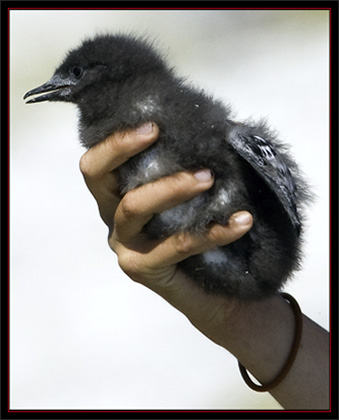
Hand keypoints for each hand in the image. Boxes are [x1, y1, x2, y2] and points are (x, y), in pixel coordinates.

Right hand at [79, 123, 252, 339]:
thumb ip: (199, 163)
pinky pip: (176, 245)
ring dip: (171, 187)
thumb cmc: (201, 231)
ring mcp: (124, 245)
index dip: (115, 142)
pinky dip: (211, 231)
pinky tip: (242, 221)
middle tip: (160, 132)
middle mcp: (113, 218)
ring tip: (209, 177)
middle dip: (125, 149)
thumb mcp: (194, 193)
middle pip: (98, 179)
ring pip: (133, 207)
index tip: (153, 125)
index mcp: (118, 195)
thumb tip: (231, 128)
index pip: (96, 164)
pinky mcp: (142, 269)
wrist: (215, 290)